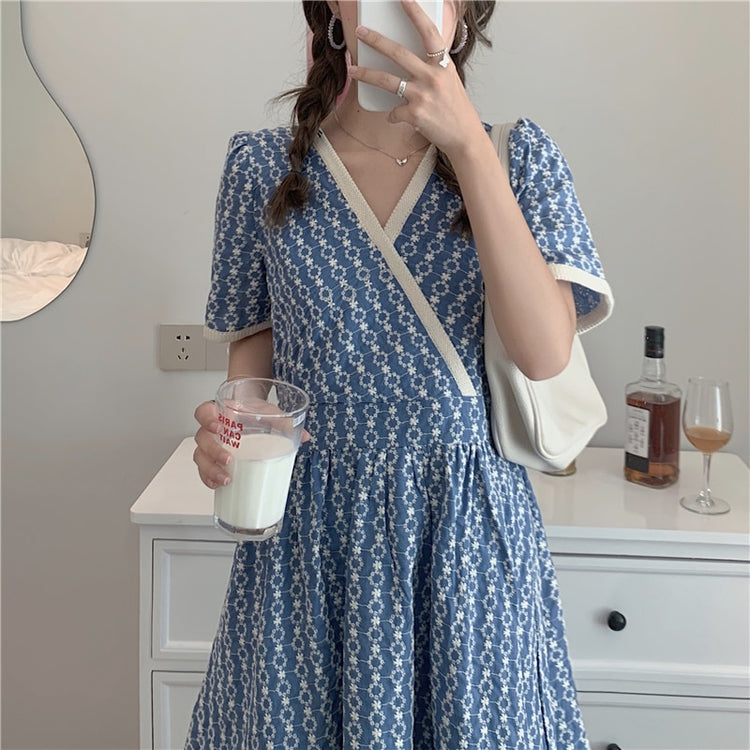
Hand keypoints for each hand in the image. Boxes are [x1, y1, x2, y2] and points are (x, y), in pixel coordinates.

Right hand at [192, 399, 311, 490]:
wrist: (253, 414)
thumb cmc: (255, 412)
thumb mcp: (269, 413)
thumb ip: (284, 422)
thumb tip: (304, 436)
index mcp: (222, 412)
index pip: (203, 412)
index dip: (206, 419)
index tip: (218, 427)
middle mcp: (212, 429)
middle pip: (201, 439)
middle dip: (213, 451)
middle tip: (228, 459)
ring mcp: (211, 446)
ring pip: (200, 457)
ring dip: (211, 470)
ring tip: (227, 479)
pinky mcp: (214, 461)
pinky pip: (204, 471)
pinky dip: (210, 479)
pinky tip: (220, 486)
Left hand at [348, 0, 486, 158]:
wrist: (464, 137)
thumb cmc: (456, 109)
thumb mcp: (449, 81)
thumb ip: (433, 67)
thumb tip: (410, 60)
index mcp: (443, 65)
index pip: (428, 33)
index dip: (415, 13)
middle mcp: (433, 77)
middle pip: (399, 53)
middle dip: (376, 40)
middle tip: (360, 31)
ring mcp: (423, 96)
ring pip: (387, 81)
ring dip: (366, 74)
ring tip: (353, 70)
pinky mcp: (414, 115)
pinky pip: (393, 112)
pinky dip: (392, 115)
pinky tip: (397, 117)